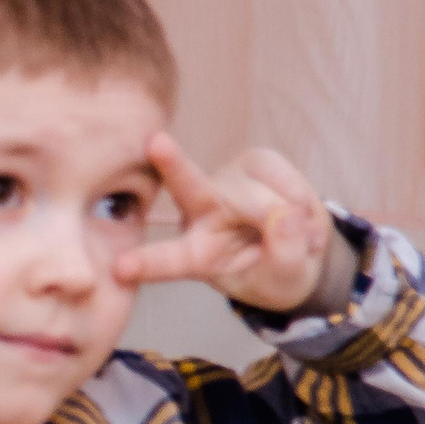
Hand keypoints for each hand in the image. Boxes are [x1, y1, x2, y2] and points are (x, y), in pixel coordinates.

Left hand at [116, 136, 352, 316]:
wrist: (302, 250)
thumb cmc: (279, 272)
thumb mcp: (284, 281)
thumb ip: (284, 256)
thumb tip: (285, 216)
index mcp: (195, 254)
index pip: (168, 261)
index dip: (146, 264)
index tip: (120, 268)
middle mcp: (201, 211)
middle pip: (188, 186)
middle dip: (173, 165)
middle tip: (156, 143)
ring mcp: (226, 181)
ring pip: (259, 195)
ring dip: (290, 218)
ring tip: (303, 239)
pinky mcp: (254, 161)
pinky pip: (284, 177)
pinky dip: (304, 200)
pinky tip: (303, 217)